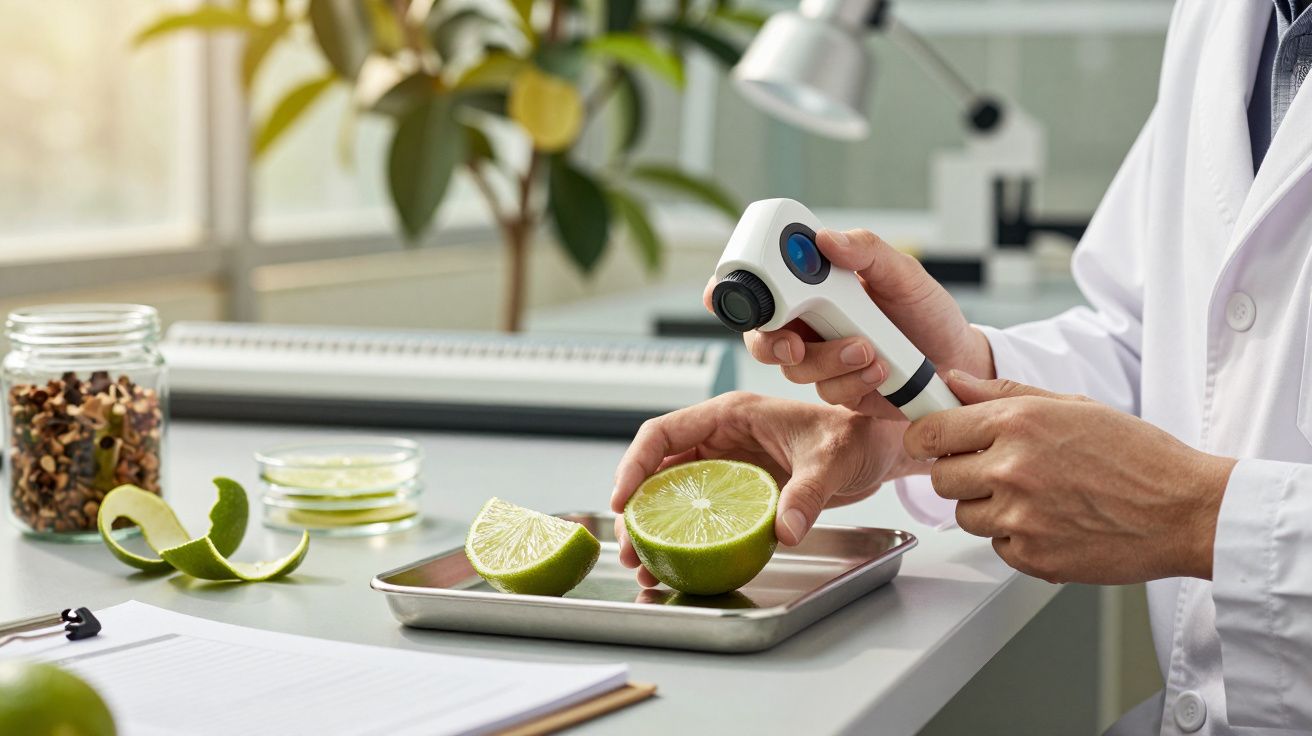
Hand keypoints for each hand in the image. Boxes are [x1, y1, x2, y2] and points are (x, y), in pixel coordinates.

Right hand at [610, 392, 919, 586]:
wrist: (877, 449)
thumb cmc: (854, 435)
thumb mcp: (831, 460)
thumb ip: (807, 492)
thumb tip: (785, 529)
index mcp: (730, 416)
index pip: (664, 433)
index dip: (636, 465)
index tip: (623, 500)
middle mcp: (721, 440)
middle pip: (659, 471)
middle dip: (637, 509)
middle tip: (631, 548)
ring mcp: (727, 467)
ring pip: (672, 496)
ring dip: (654, 529)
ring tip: (644, 565)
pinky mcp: (739, 492)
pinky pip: (699, 514)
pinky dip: (683, 538)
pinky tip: (676, 565)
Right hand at [705, 229, 994, 416]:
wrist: (958, 357)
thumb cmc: (925, 311)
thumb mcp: (902, 272)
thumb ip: (866, 251)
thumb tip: (826, 238)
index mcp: (813, 287)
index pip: (760, 286)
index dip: (730, 291)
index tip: (719, 294)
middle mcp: (808, 324)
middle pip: (760, 337)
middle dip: (770, 342)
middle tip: (792, 343)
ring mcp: (821, 359)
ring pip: (796, 368)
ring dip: (829, 359)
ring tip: (869, 349)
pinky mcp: (839, 391)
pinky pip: (829, 391)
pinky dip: (853, 381)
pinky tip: (881, 369)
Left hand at [903, 371, 1236, 583]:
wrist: (1185, 510)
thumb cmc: (1137, 455)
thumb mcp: (1072, 406)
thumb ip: (1003, 393)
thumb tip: (953, 381)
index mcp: (1018, 423)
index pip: (930, 432)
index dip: (927, 438)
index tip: (933, 442)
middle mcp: (1011, 469)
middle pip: (940, 478)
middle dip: (961, 474)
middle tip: (999, 471)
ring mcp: (1019, 518)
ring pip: (965, 516)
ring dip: (988, 509)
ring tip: (1036, 497)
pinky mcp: (1032, 557)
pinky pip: (997, 547)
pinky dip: (1016, 539)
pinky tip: (1052, 522)